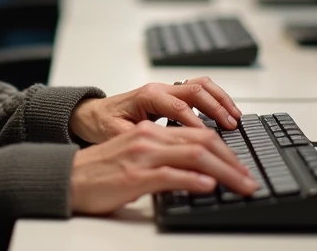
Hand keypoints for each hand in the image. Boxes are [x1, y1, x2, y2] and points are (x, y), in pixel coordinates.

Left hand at [69, 79, 241, 144]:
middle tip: (232, 127)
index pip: (178, 107)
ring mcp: (166, 89)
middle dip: (217, 108)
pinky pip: (198, 89)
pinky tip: (226, 114)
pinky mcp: (171, 95)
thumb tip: (162, 151)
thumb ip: (140, 141)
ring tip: (235, 118)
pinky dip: (215, 99)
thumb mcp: (117, 136)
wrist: (92, 114)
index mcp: (146, 97)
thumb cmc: (102, 125)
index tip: (210, 140)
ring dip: (220, 100)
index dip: (196, 123)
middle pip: (195, 90)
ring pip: (200, 85)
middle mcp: (159, 89)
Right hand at [70, 121, 257, 213]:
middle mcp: (149, 137)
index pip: (199, 133)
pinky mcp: (135, 176)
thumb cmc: (99, 171)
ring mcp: (142, 155)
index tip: (242, 167)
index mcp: (151, 131)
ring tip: (241, 184)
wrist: (67, 177)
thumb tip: (197, 175)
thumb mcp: (137, 158)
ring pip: (194, 154)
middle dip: (232, 160)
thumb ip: (164, 160)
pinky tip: (208, 186)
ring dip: (224, 171)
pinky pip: (171, 174)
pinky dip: (193, 179)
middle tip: (249, 178)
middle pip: (203, 141)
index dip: (226, 149)